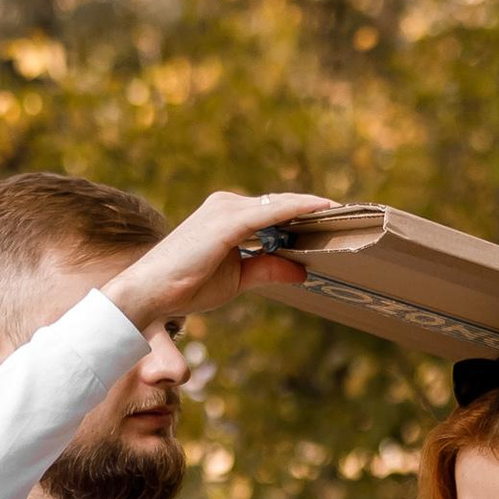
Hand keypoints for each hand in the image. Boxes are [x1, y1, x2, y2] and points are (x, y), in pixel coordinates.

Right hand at [103, 190, 332, 341]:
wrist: (150, 293)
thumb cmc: (186, 285)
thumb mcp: (238, 278)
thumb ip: (268, 268)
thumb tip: (302, 270)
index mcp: (226, 216)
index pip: (273, 212)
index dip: (302, 217)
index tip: (332, 223)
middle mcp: (226, 205)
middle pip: (280, 205)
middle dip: (313, 212)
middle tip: (348, 217)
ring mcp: (226, 209)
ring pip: (280, 205)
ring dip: (312, 209)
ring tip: (344, 213)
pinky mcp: (228, 220)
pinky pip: (273, 211)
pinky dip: (299, 208)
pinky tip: (323, 210)